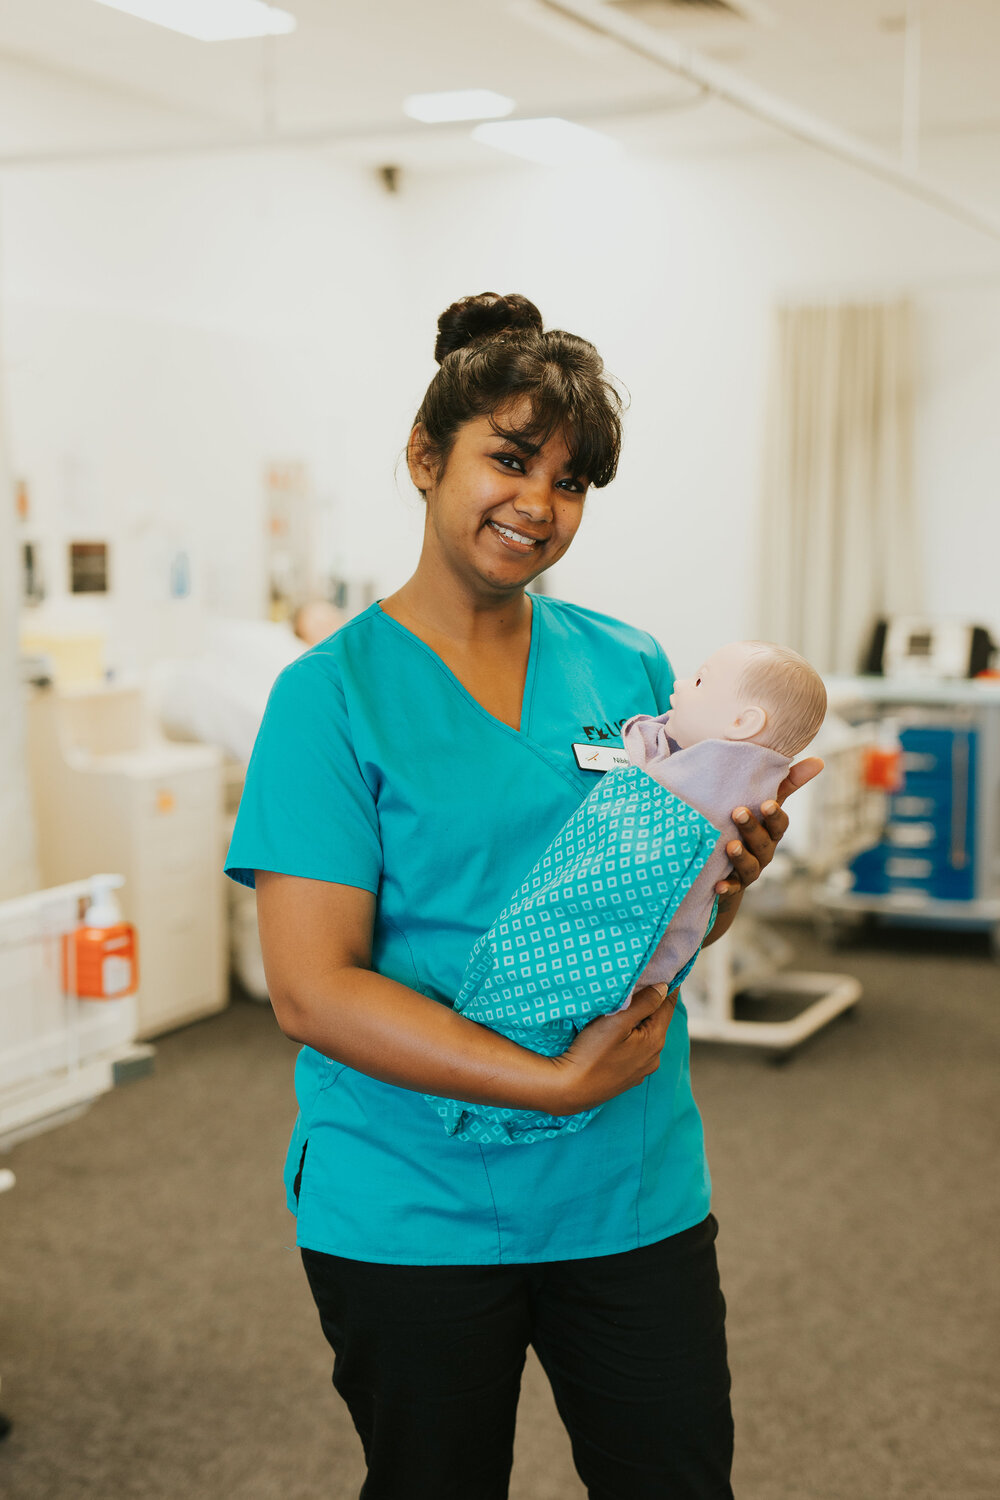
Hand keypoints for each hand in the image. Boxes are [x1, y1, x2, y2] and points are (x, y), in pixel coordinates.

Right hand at [545, 983, 676, 1115]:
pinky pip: (636, 1050)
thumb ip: (644, 1003)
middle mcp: (653, 1057)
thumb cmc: (591, 1053)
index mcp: (654, 1040)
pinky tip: (620, 1032)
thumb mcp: (618, 1022)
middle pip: (658, 1021)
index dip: (668, 986)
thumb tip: (664, 987)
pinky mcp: (627, 1077)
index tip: (666, 968)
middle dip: (653, 1002)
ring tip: (630, 1004)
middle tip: (644, 980)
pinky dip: (633, 1036)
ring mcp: (640, 1070)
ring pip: (646, 1036)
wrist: (569, 1090)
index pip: (668, 1006)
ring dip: (641, 1020)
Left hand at [714, 756, 824, 900]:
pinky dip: (727, 887)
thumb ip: (787, 784)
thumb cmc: (750, 826)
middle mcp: (763, 852)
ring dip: (741, 856)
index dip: (774, 815)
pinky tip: (718, 884)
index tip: (766, 803)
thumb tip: (818, 760)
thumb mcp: (764, 803)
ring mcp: (749, 870)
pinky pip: (732, 889)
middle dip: (752, 828)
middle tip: (737, 812)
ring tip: (730, 846)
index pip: (778, 824)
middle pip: (763, 843)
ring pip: (750, 866)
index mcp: (770, 832)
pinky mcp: (733, 885)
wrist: (728, 865)